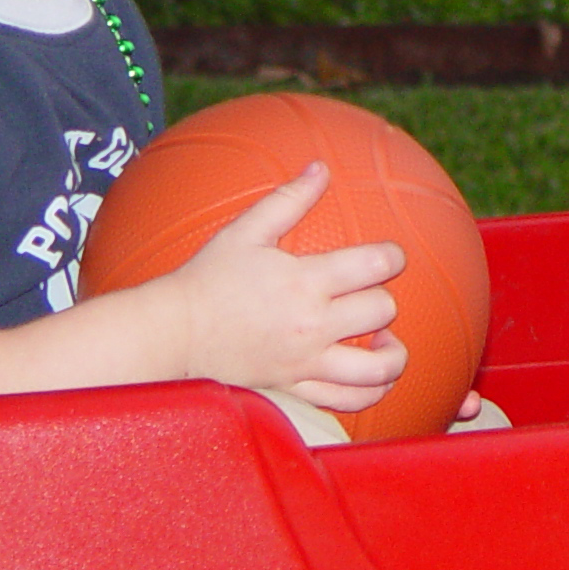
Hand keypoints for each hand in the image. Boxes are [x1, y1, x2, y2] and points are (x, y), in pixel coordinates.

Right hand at [166, 163, 409, 409]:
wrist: (175, 333)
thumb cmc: (207, 279)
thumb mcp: (246, 230)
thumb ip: (288, 198)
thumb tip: (320, 168)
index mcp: (304, 282)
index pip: (374, 266)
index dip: (394, 256)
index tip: (391, 256)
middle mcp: (312, 325)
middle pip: (381, 311)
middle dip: (384, 299)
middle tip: (370, 293)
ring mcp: (306, 362)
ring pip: (376, 370)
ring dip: (392, 355)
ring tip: (384, 340)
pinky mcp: (296, 388)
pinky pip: (347, 402)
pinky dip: (370, 393)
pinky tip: (370, 378)